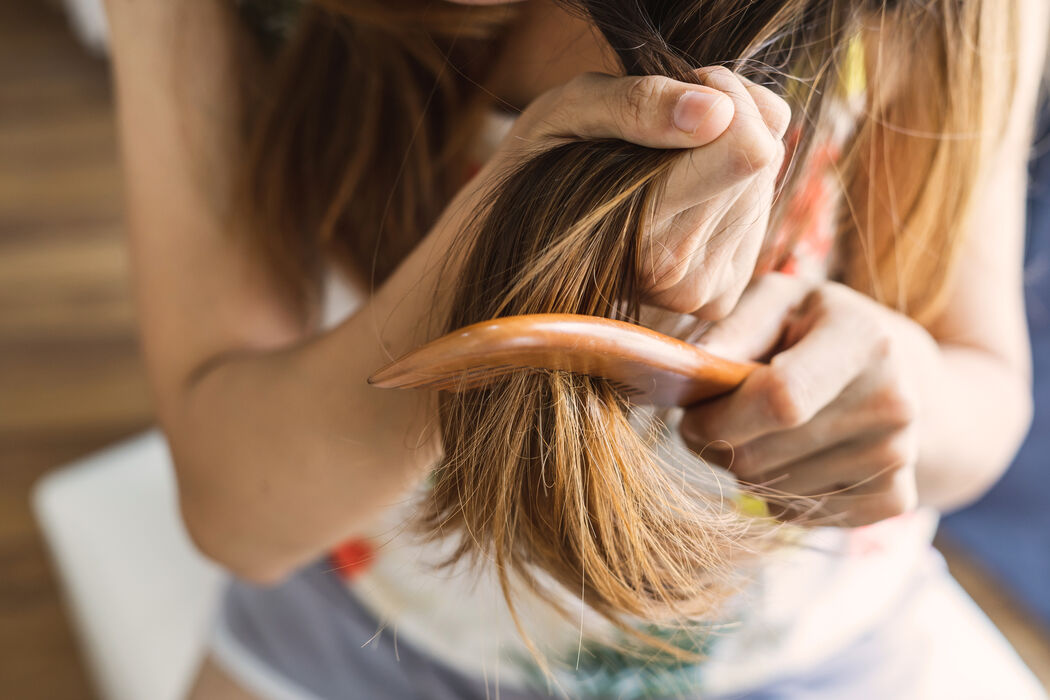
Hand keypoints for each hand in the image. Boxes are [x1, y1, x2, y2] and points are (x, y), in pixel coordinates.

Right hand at [490, 67, 789, 318]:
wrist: (519, 246)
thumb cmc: (539, 166)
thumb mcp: (567, 110)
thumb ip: (638, 103)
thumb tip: (717, 112)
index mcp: (640, 229)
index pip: (747, 147)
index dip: (717, 98)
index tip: (673, 96)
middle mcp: (676, 275)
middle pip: (761, 156)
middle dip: (720, 124)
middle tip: (658, 134)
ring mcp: (700, 294)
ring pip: (764, 180)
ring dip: (721, 154)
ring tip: (658, 168)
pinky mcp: (717, 297)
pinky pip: (759, 212)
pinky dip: (726, 190)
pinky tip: (677, 196)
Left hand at [679, 273, 941, 525]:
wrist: (900, 370)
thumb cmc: (817, 328)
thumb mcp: (779, 302)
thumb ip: (735, 327)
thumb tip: (694, 367)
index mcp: (862, 339)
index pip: (780, 399)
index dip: (719, 418)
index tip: (690, 415)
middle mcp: (891, 402)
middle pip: (764, 456)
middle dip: (718, 446)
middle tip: (711, 422)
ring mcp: (897, 455)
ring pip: (773, 492)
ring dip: (744, 470)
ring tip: (757, 432)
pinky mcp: (894, 498)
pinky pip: (798, 516)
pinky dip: (776, 495)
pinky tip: (789, 457)